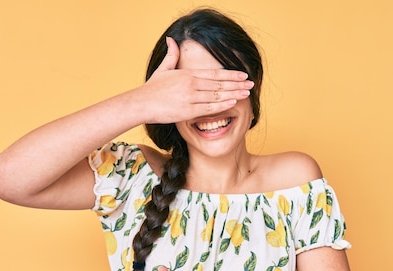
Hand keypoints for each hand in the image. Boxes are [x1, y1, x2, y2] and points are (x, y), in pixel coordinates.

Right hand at [138, 37, 253, 123]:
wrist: (141, 103)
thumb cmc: (151, 89)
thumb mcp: (163, 69)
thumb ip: (171, 55)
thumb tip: (171, 39)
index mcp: (187, 74)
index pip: (214, 73)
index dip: (230, 74)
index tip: (242, 75)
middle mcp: (191, 84)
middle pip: (219, 83)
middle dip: (237, 84)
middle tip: (251, 84)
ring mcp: (190, 97)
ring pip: (217, 94)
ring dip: (234, 93)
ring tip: (247, 93)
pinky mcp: (188, 110)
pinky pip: (209, 107)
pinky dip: (222, 104)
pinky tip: (233, 102)